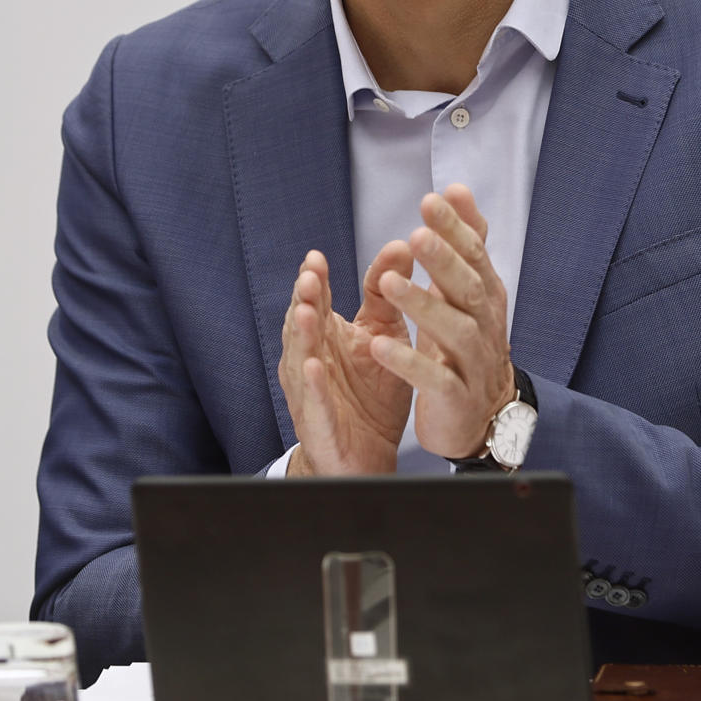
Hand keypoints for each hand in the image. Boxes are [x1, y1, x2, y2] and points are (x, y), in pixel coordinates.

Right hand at [278, 245, 413, 474]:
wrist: (371, 455)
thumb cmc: (371, 393)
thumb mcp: (383, 335)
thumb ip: (385, 293)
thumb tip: (400, 245)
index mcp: (325, 335)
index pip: (314, 301)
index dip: (313, 280)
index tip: (315, 257)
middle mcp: (310, 358)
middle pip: (302, 324)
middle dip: (303, 301)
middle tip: (308, 277)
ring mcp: (310, 391)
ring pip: (300, 358)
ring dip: (302, 335)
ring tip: (307, 312)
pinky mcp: (319, 423)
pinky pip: (314, 401)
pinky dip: (312, 384)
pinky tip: (313, 367)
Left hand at [369, 184, 515, 459]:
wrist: (483, 417)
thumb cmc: (466, 344)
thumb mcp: (466, 291)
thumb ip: (463, 242)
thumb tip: (457, 189)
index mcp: (485, 295)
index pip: (474, 255)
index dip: (455, 229)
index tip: (430, 200)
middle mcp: (485, 325)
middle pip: (469, 288)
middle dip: (444, 260)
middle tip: (417, 234)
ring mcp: (473, 362)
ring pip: (454, 330)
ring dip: (422, 306)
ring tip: (389, 284)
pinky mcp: (456, 397)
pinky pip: (434, 379)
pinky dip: (408, 364)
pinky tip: (379, 347)